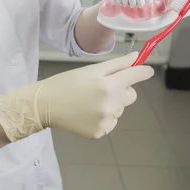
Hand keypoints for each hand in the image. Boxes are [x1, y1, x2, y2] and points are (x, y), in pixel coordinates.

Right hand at [0, 53, 153, 140]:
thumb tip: (137, 57)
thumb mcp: (90, 70)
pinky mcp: (100, 133)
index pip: (137, 76)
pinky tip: (87, 113)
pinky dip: (102, 118)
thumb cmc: (66, 83)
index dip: (142, 71)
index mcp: (109, 85)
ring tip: (88, 101)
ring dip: (110, 104)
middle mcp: (111, 105)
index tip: (146, 70)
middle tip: (101, 87)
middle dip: (121, 90)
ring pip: (120, 109)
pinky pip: (110, 122)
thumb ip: (117, 64)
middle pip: (131, 95)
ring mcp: (106, 121)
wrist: (44, 105)